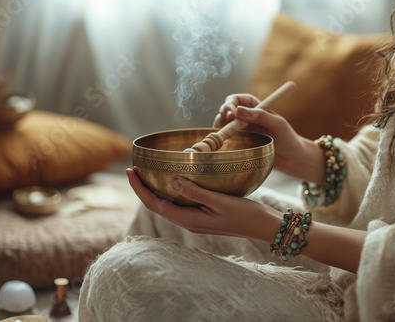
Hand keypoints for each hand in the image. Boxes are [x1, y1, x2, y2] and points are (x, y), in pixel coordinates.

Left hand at [126, 169, 280, 241]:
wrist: (264, 226)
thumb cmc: (246, 215)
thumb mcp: (221, 201)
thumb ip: (196, 191)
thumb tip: (172, 179)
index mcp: (189, 220)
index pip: (155, 204)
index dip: (140, 189)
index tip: (130, 171)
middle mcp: (189, 221)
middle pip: (157, 204)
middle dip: (143, 188)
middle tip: (133, 168)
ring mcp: (196, 219)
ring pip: (168, 204)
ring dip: (155, 189)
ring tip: (147, 173)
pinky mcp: (204, 214)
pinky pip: (180, 202)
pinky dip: (171, 190)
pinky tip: (173, 180)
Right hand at [213, 94, 324, 182]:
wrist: (290, 158)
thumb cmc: (288, 139)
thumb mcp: (278, 125)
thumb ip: (260, 116)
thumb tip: (239, 111)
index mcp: (254, 106)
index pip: (235, 99)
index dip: (230, 104)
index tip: (232, 114)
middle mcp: (244, 116)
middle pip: (224, 111)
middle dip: (222, 116)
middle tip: (228, 124)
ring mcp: (239, 130)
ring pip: (221, 125)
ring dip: (219, 128)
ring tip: (226, 136)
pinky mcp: (237, 143)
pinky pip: (223, 139)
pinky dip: (220, 140)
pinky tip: (224, 145)